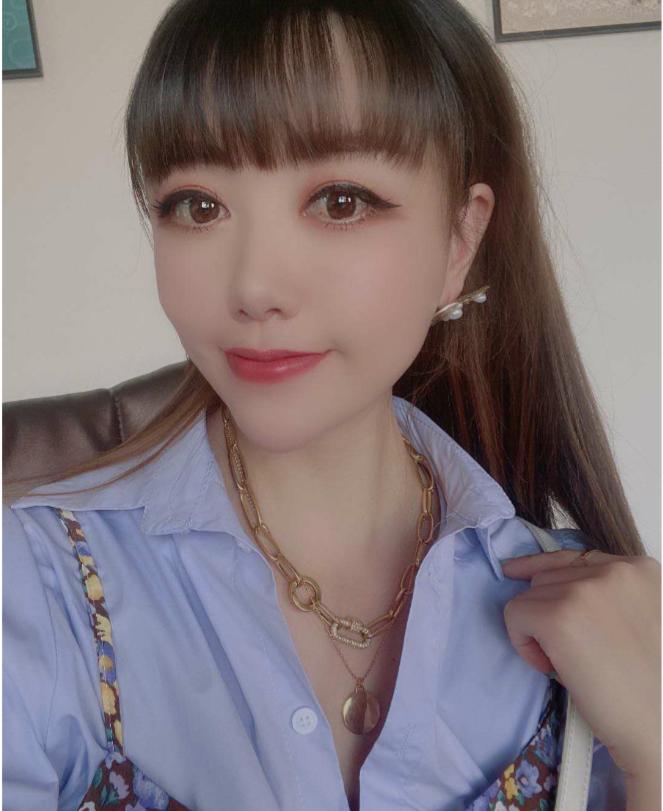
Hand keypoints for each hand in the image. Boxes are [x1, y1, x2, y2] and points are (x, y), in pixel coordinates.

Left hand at [501, 548, 660, 781]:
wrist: (658, 727)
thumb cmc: (645, 684)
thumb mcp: (632, 618)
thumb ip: (598, 592)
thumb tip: (532, 575)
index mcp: (640, 569)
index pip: (574, 556)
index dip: (541, 567)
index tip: (514, 571)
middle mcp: (615, 570)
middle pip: (546, 577)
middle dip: (548, 612)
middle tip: (577, 653)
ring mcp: (585, 590)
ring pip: (527, 596)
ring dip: (537, 630)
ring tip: (572, 663)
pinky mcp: (558, 615)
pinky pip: (514, 616)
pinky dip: (523, 644)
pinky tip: (554, 668)